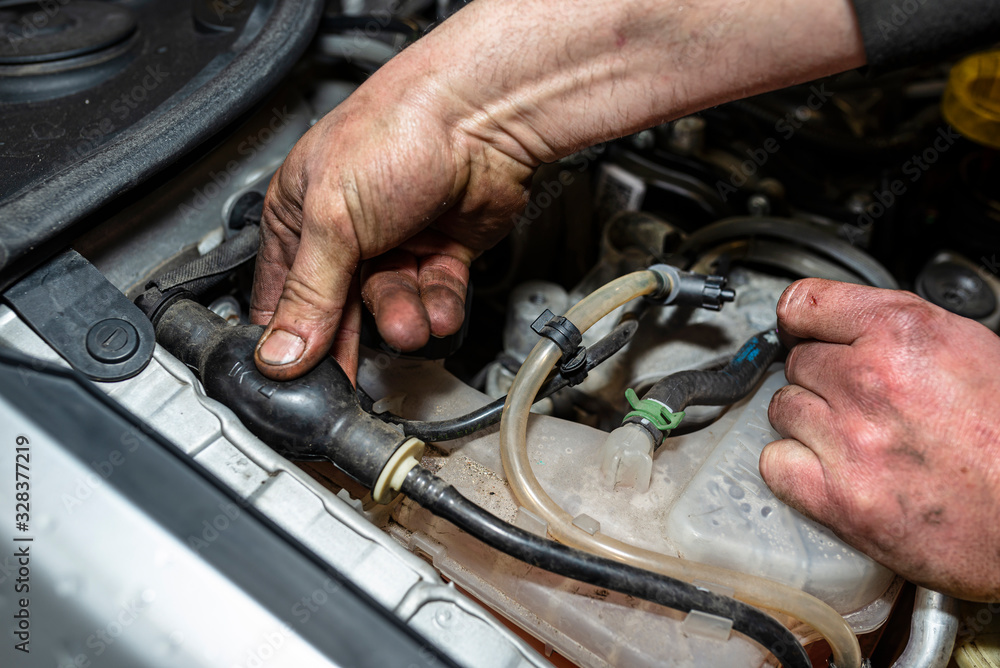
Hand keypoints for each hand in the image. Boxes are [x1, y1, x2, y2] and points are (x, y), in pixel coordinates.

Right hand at [250, 0, 865, 382]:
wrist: (480, 117)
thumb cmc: (396, 134)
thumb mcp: (334, 220)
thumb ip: (310, 293)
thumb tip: (280, 352)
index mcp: (298, 218)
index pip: (280, 297)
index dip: (289, 339)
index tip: (300, 378)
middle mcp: (344, 235)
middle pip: (339, 312)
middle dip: (355, 338)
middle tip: (358, 375)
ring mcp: (395, 244)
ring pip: (391, 309)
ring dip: (404, 319)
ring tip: (412, 319)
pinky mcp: (440, 254)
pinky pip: (433, 299)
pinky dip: (440, 307)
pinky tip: (441, 302)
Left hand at [761, 278, 999, 599]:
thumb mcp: (970, 351)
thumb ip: (901, 333)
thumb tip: (852, 328)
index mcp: (904, 334)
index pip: (805, 304)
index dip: (800, 321)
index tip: (799, 332)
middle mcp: (869, 381)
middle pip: (796, 361)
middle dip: (820, 377)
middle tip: (854, 399)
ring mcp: (849, 441)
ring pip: (783, 409)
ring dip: (807, 421)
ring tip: (852, 437)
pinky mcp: (838, 498)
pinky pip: (774, 463)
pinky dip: (792, 467)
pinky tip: (826, 469)